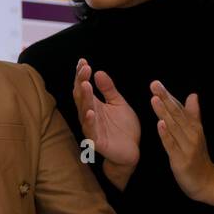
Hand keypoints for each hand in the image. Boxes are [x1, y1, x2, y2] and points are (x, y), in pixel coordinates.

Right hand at [73, 58, 139, 187]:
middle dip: (81, 82)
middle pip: (81, 97)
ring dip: (84, 98)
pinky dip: (89, 122)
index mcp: (93, 105)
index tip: (83, 61)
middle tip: (84, 68)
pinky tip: (89, 112)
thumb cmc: (123, 128)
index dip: (82, 75)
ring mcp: (91, 128)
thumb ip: (109, 89)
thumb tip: (99, 72)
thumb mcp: (119, 104)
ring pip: (84, 111)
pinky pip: (90, 131)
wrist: (132, 152)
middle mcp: (89, 115)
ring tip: (85, 84)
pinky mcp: (97, 142)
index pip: (83, 87)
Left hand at [149, 81, 213, 210]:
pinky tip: (160, 124)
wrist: (206, 182)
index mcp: (194, 127)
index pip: (179, 109)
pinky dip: (166, 134)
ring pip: (174, 127)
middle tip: (154, 85)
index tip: (157, 83)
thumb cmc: (197, 155)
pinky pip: (172, 145)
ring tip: (155, 99)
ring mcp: (187, 147)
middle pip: (177, 114)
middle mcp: (192, 134)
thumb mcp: (196, 134)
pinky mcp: (181, 159)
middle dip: (165, 99)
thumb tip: (192, 95)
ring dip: (164, 112)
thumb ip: (192, 115)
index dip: (169, 96)